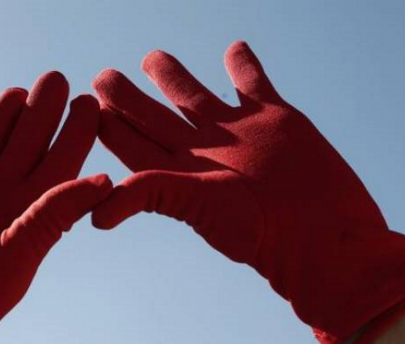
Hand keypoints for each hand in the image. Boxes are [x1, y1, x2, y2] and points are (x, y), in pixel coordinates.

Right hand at [0, 72, 110, 343]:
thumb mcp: (22, 251)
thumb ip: (56, 211)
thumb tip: (104, 178)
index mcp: (29, 212)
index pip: (59, 163)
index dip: (75, 134)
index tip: (92, 103)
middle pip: (26, 145)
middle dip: (43, 112)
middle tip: (58, 79)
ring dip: (3, 118)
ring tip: (19, 92)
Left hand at [91, 42, 404, 343]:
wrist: (322, 232)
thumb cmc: (261, 231)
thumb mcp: (196, 207)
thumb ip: (148, 194)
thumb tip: (94, 218)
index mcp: (178, 173)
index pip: (131, 145)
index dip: (107, 126)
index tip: (82, 105)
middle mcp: (203, 152)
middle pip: (154, 118)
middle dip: (127, 97)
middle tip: (103, 77)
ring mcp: (238, 134)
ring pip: (196, 97)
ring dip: (173, 76)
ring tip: (152, 57)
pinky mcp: (276, 119)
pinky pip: (254, 84)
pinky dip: (243, 66)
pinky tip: (234, 49)